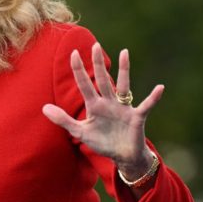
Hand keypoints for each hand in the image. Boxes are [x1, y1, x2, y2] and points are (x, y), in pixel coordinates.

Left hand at [42, 43, 163, 178]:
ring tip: (124, 52)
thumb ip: (62, 120)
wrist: (121, 156)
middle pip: (102, 79)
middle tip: (95, 45)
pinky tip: (159, 88)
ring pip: (123, 85)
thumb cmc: (102, 142)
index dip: (78, 69)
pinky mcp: (136, 117)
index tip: (73, 53)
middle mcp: (109, 102)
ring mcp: (123, 108)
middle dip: (97, 63)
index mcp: (94, 105)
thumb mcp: (79, 131)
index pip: (84, 84)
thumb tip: (43, 108)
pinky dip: (153, 98)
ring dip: (124, 70)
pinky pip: (146, 105)